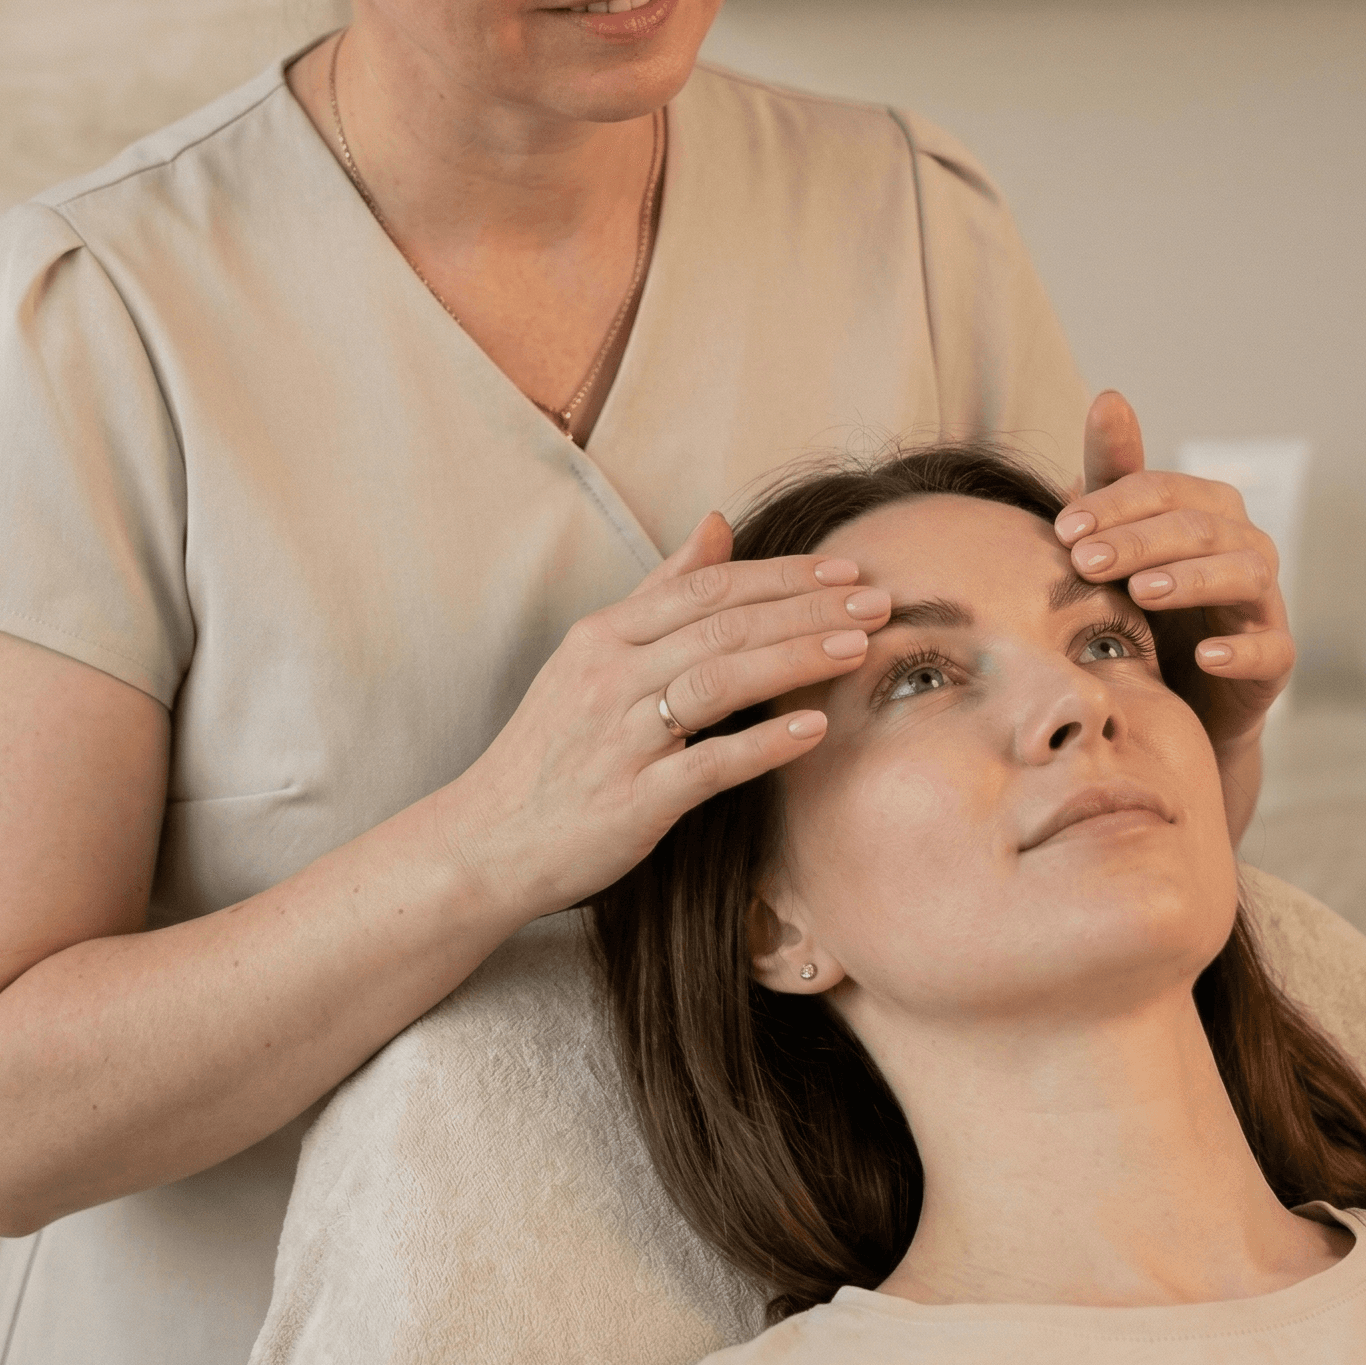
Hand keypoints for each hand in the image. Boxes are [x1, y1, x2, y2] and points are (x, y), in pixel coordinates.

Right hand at [442, 513, 891, 918]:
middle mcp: (609, 676)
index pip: (706, 587)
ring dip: (795, 660)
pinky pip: (708, 765)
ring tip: (860, 650)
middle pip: (723, 626)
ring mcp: (620, 738)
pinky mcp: (633, 801)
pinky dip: (763, 744)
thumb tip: (716, 523)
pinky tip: (813, 729)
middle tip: (879, 602)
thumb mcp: (592, 656)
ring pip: (718, 682)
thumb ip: (658, 591)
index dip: (781, 575)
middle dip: (807, 610)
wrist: (486, 841)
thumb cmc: (551, 748)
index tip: (846, 570)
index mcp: (602, 636)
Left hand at [1054, 393, 1293, 821]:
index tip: (1062, 529)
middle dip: (1139, 540)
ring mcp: (1265, 601)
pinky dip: (1241, 650)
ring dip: (1190, 580)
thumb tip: (1108, 397)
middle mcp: (1245, 545)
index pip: (1162, 490)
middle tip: (1084, 562)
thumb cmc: (1146, 601)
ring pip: (1244, 574)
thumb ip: (1114, 474)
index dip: (1113, 504)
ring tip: (1141, 593)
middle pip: (1198, 527)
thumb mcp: (1120, 537)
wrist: (1177, 694)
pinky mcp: (1276, 659)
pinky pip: (1272, 648)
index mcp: (1207, 509)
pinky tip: (1203, 655)